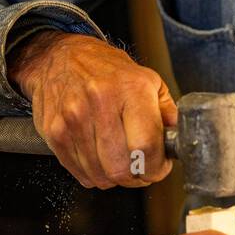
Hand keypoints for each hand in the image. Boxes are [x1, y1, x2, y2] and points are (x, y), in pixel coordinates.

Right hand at [8, 31, 176, 188]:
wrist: (61, 56)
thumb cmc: (107, 70)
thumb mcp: (148, 80)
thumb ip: (167, 113)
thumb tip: (180, 141)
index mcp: (131, 89)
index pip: (146, 146)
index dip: (157, 167)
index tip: (160, 167)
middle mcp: (100, 102)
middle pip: (122, 168)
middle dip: (137, 177)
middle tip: (140, 168)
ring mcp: (74, 118)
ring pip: (101, 176)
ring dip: (115, 178)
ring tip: (119, 160)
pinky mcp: (54, 132)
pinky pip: (80, 173)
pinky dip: (94, 174)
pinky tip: (99, 157)